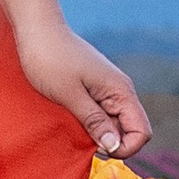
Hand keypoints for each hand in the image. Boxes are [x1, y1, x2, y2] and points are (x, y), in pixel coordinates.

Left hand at [17, 19, 151, 156]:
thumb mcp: (69, 95)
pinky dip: (90, 123)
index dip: (125, 148)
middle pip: (130, 131)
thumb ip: (94, 121)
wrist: (36, 30)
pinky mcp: (93, 90)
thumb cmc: (49, 59)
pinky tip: (71, 120)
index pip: (142, 132)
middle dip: (112, 143)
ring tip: (73, 128)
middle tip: (82, 140)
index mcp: (121, 91)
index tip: (97, 148)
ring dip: (99, 133)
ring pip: (114, 124)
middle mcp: (120, 91)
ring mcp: (107, 90)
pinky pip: (100, 115)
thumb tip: (115, 146)